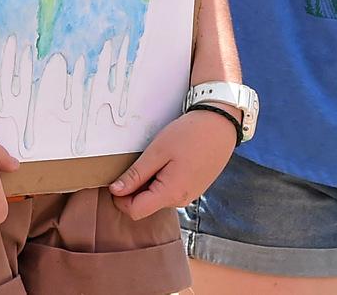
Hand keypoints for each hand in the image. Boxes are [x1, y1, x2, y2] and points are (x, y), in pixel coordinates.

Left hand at [109, 108, 236, 217]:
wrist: (221, 124)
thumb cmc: (189, 135)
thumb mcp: (157, 151)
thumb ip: (136, 174)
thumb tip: (115, 190)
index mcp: (170, 194)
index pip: (135, 212)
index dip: (120, 199)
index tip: (117, 178)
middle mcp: (180, 201)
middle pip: (146, 205)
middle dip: (135, 189)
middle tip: (138, 161)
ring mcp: (189, 195)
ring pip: (158, 197)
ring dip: (149, 183)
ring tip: (156, 157)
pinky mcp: (194, 187)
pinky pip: (170, 190)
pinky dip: (162, 180)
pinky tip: (168, 160)